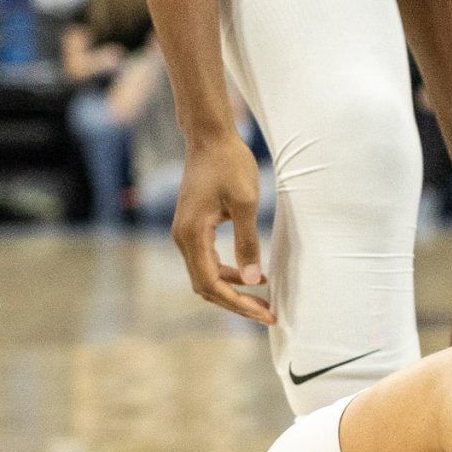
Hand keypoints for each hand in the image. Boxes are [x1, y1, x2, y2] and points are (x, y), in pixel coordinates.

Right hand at [170, 129, 270, 324]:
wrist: (210, 138)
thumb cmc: (230, 164)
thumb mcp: (246, 203)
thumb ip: (248, 242)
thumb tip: (254, 280)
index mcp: (192, 234)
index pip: (211, 283)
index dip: (238, 303)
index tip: (266, 313)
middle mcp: (182, 237)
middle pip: (206, 286)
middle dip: (236, 303)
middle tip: (268, 313)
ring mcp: (185, 233)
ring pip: (206, 276)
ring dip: (233, 290)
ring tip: (264, 299)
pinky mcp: (193, 228)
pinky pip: (208, 261)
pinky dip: (228, 274)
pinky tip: (252, 276)